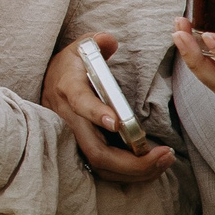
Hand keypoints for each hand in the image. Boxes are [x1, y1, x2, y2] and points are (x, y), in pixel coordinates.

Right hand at [42, 35, 174, 183]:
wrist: (50, 79)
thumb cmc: (73, 64)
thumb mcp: (82, 46)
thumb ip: (98, 42)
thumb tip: (108, 41)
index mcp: (68, 87)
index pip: (79, 102)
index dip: (96, 113)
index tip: (117, 122)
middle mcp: (67, 117)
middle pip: (96, 150)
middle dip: (132, 160)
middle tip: (163, 154)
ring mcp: (71, 137)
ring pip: (100, 165)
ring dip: (135, 170)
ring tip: (164, 161)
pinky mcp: (79, 149)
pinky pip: (103, 169)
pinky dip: (128, 173)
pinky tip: (151, 166)